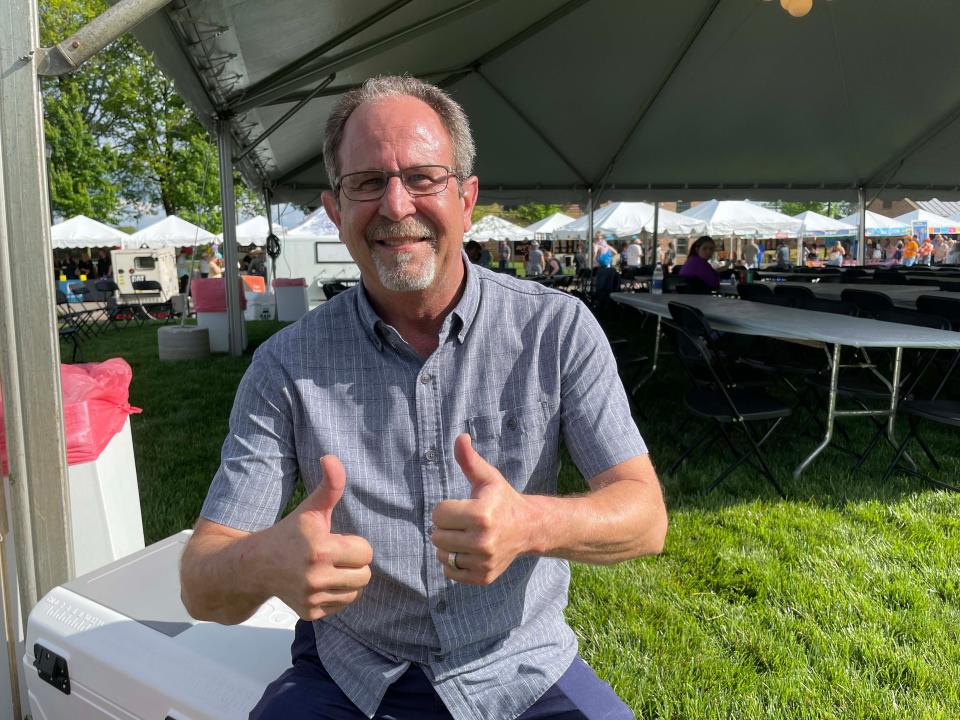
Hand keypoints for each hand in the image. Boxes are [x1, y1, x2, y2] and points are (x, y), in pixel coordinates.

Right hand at [258, 455, 372, 619]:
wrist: (254, 565)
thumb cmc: (288, 534)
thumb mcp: (310, 509)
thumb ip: (329, 486)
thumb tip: (332, 457)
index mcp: (321, 550)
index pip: (366, 552)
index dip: (354, 545)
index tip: (337, 540)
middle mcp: (316, 578)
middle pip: (365, 574)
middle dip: (354, 563)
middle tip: (334, 555)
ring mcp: (312, 598)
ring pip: (355, 591)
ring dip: (347, 580)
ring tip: (328, 568)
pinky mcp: (310, 614)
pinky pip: (341, 605)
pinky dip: (336, 595)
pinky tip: (320, 583)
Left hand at [431, 434, 536, 584]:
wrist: (529, 528)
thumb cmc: (503, 500)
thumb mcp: (488, 478)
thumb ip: (470, 460)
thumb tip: (459, 437)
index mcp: (481, 515)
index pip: (438, 515)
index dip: (446, 509)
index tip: (462, 507)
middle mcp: (483, 541)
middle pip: (437, 536)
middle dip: (446, 527)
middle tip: (463, 522)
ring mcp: (484, 561)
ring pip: (442, 555)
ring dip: (448, 546)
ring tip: (464, 537)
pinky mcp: (483, 576)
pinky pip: (450, 572)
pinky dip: (453, 563)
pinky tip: (467, 551)